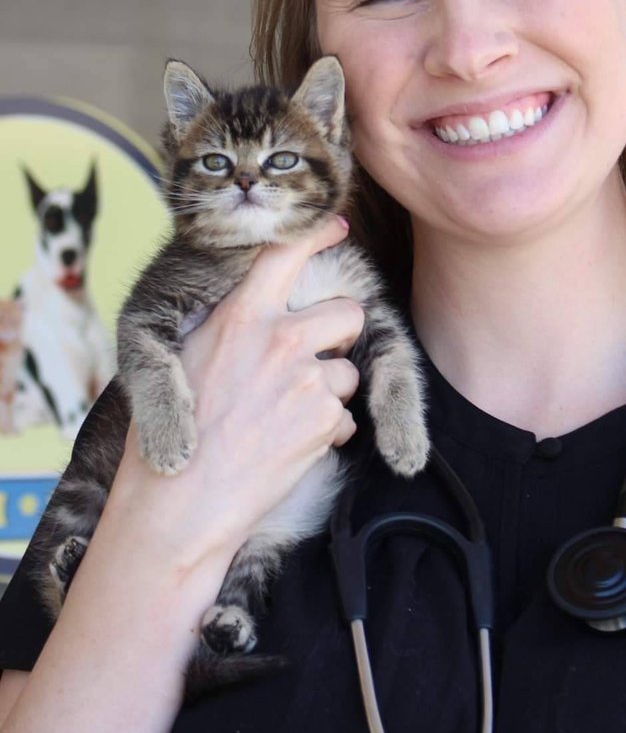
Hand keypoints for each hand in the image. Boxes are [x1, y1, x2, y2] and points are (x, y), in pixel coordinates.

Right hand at [108, 216, 363, 571]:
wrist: (180, 505)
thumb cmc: (171, 435)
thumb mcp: (185, 358)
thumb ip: (231, 325)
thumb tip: (259, 308)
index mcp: (240, 315)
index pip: (287, 252)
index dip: (318, 233)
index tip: (336, 227)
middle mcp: (280, 338)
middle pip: (348, 312)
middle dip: (340, 334)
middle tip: (313, 359)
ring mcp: (307, 379)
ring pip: (348, 370)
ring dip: (328, 391)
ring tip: (282, 417)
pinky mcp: (324, 421)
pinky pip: (345, 416)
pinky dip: (326, 432)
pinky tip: (286, 447)